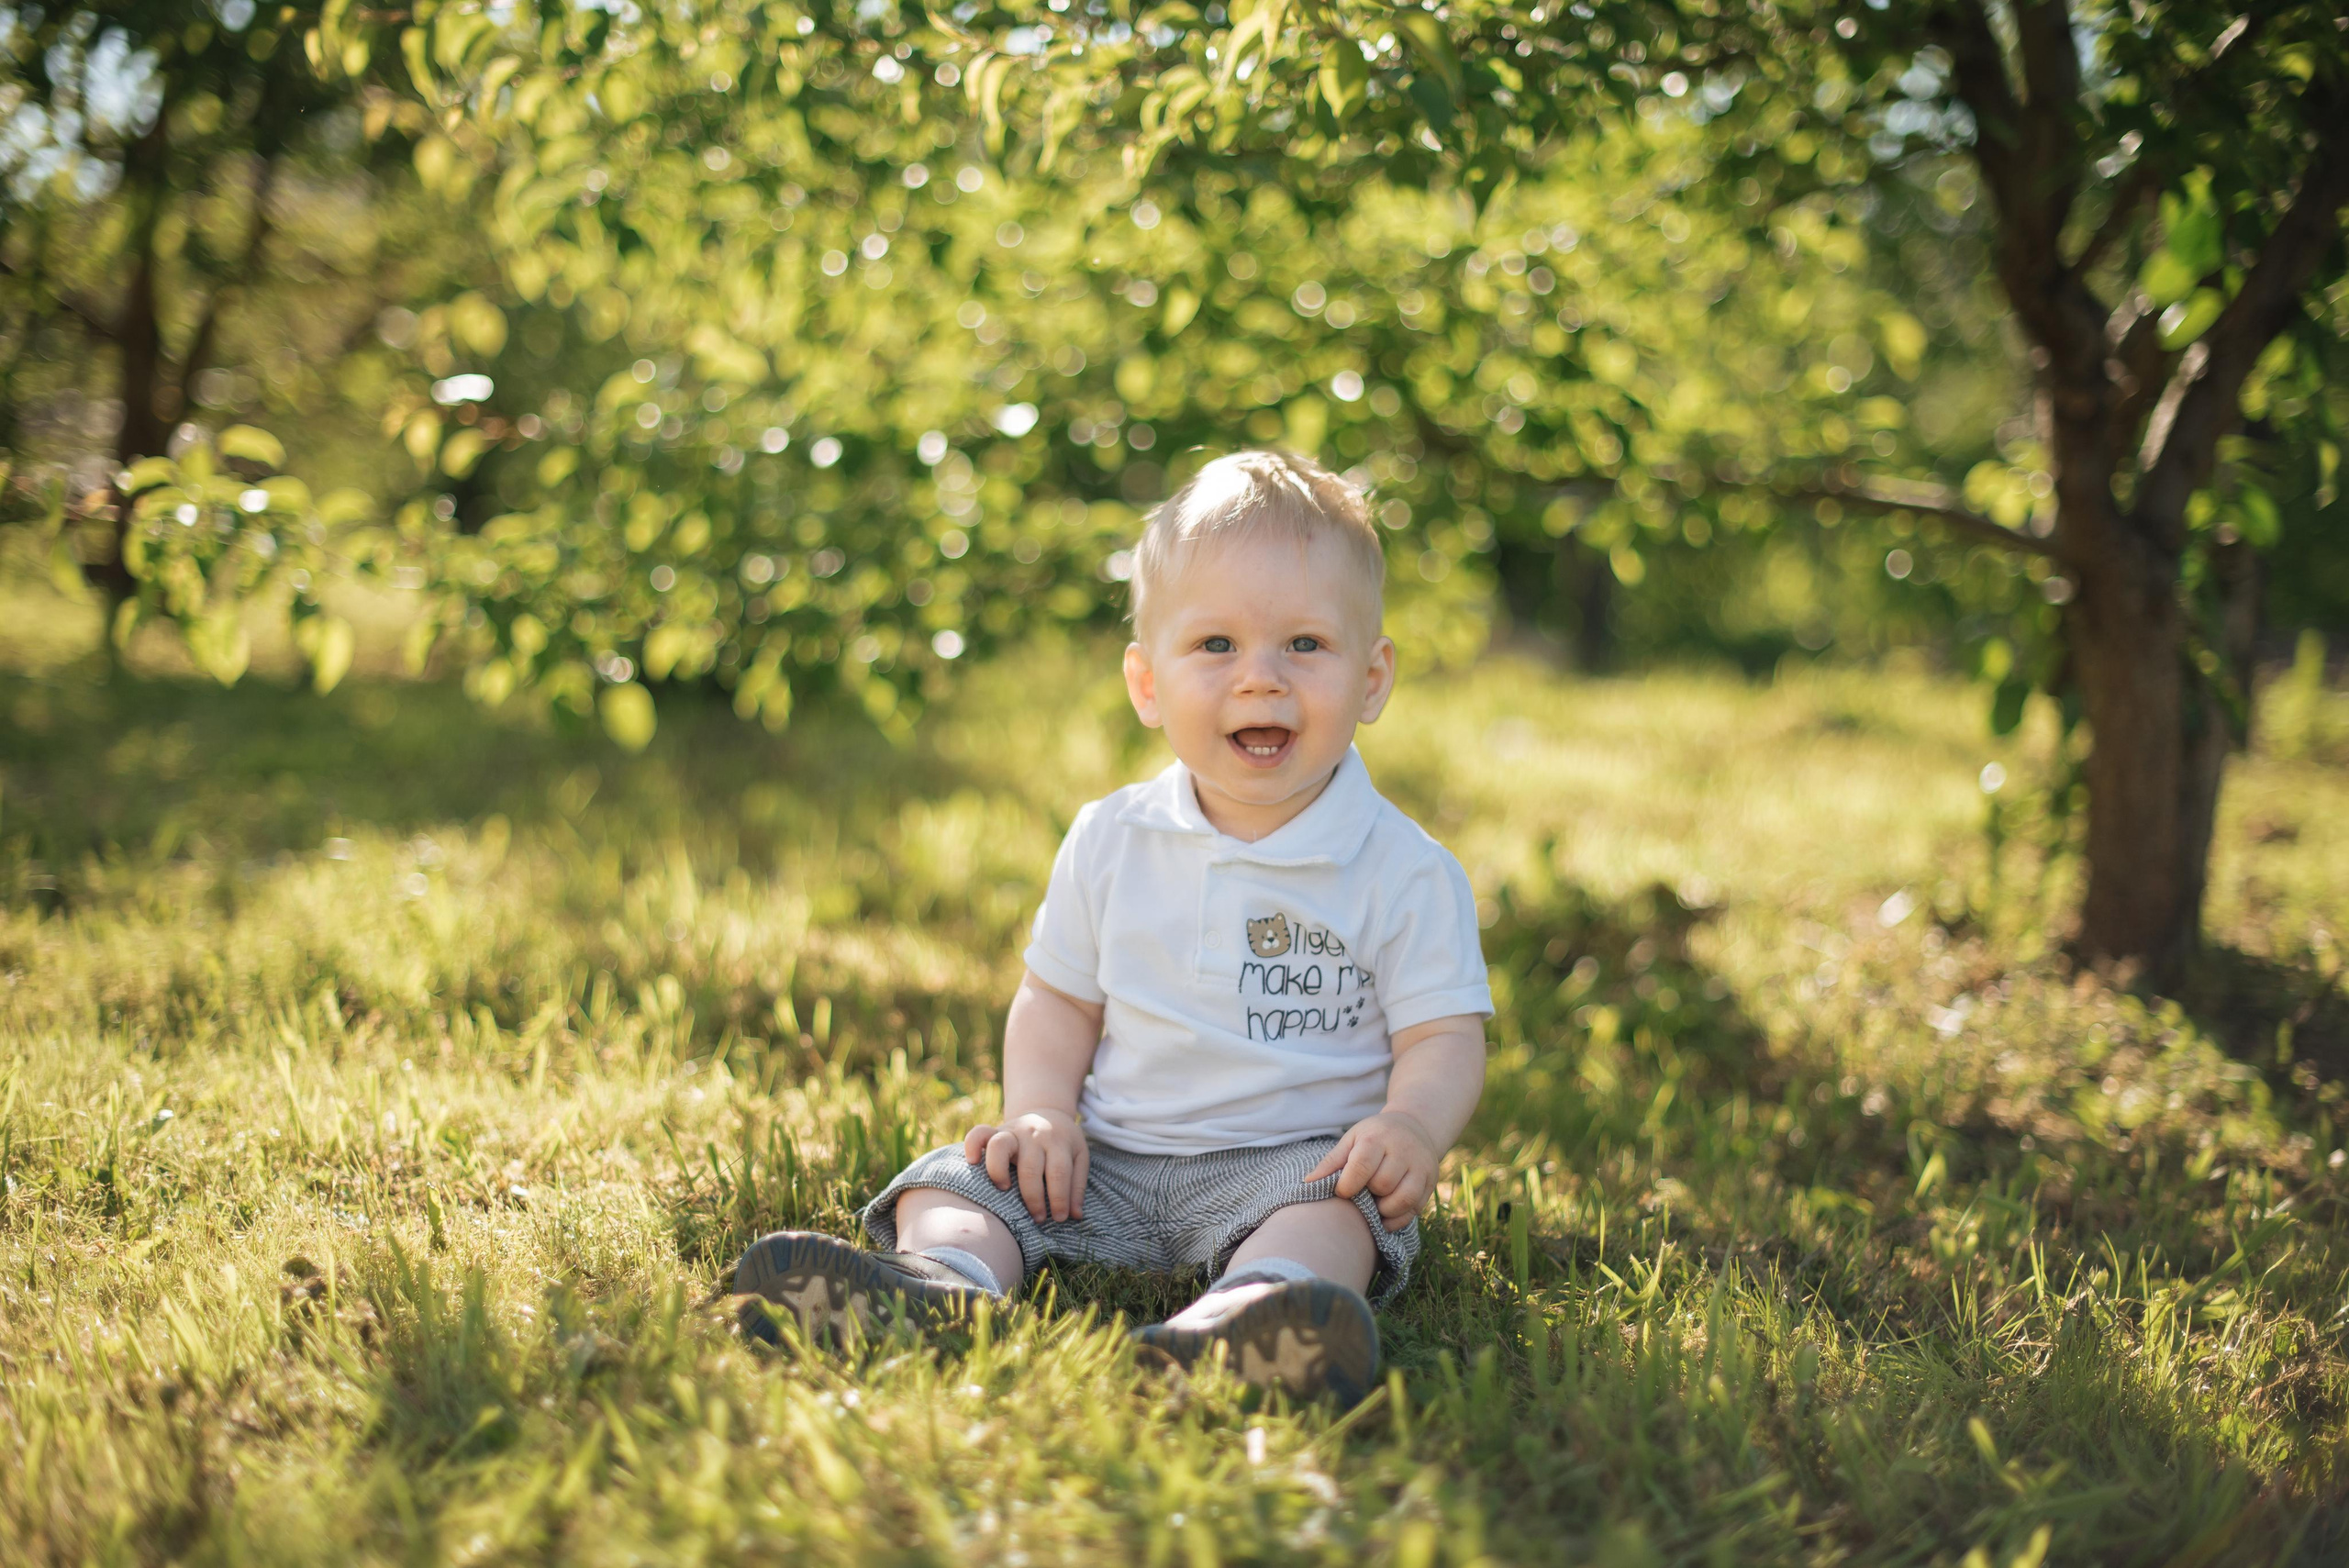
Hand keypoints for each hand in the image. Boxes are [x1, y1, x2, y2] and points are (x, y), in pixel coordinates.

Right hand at [962, 1108, 1087, 1221]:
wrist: (1048, 1111)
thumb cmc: (1064, 1142)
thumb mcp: (1079, 1156)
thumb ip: (1076, 1185)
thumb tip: (1075, 1216)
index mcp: (1058, 1142)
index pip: (1058, 1172)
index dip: (1059, 1199)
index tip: (1059, 1218)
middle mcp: (1034, 1134)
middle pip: (1030, 1167)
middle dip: (1034, 1197)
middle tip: (1038, 1218)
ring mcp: (1013, 1130)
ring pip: (1000, 1146)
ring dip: (999, 1171)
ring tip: (1004, 1190)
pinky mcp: (995, 1130)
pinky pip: (978, 1133)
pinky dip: (972, 1145)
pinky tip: (973, 1162)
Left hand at [1307, 1112, 1439, 1231]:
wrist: (1415, 1126)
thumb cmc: (1375, 1135)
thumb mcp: (1352, 1139)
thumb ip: (1332, 1161)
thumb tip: (1307, 1183)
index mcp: (1378, 1137)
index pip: (1362, 1165)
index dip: (1348, 1185)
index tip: (1342, 1192)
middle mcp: (1403, 1150)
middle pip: (1382, 1184)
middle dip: (1368, 1195)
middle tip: (1362, 1193)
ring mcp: (1420, 1166)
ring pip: (1402, 1199)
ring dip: (1384, 1210)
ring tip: (1375, 1205)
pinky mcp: (1431, 1181)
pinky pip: (1415, 1208)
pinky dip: (1398, 1218)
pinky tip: (1386, 1216)